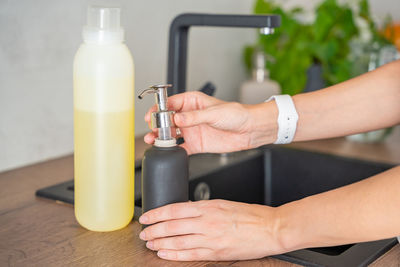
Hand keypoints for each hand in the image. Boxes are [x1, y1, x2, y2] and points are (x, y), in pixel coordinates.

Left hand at [138, 200, 285, 260]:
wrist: (270, 228)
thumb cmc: (251, 215)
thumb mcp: (224, 204)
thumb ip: (203, 207)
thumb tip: (186, 208)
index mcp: (208, 206)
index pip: (174, 209)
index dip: (157, 213)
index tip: (146, 217)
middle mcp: (207, 221)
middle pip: (172, 226)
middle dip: (154, 230)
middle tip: (143, 232)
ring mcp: (211, 238)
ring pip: (178, 240)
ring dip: (160, 242)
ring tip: (150, 243)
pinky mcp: (217, 252)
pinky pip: (190, 254)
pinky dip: (174, 254)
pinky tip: (164, 253)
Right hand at [144, 91, 276, 153]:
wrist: (250, 130)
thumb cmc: (236, 114)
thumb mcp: (214, 113)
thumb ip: (194, 117)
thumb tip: (177, 119)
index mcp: (192, 102)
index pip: (170, 104)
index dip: (159, 109)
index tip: (152, 115)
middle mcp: (189, 116)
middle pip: (167, 120)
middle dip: (157, 124)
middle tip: (152, 130)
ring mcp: (192, 130)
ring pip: (170, 134)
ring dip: (160, 137)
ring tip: (153, 140)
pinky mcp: (196, 144)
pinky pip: (181, 148)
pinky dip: (173, 151)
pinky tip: (167, 152)